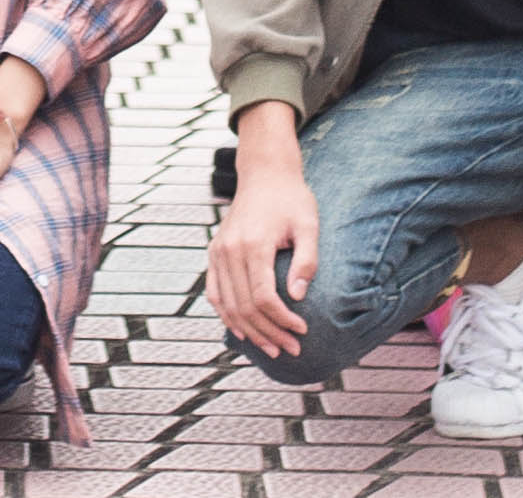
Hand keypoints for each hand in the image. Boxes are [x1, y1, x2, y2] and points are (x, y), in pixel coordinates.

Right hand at [206, 121, 320, 358]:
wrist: (264, 173)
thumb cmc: (291, 198)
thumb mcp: (308, 224)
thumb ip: (306, 261)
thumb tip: (297, 297)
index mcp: (253, 244)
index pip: (263, 296)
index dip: (283, 320)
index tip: (302, 331)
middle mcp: (230, 250)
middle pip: (245, 306)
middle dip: (269, 333)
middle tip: (292, 350)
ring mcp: (218, 252)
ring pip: (228, 305)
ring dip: (249, 331)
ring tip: (272, 348)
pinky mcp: (214, 252)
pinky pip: (215, 292)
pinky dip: (226, 315)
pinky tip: (242, 331)